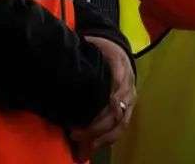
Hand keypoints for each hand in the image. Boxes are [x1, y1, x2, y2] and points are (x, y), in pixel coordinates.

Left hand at [69, 37, 136, 159]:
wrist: (119, 48)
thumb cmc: (102, 49)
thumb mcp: (93, 47)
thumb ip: (83, 58)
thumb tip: (64, 69)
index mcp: (120, 70)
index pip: (113, 93)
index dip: (99, 110)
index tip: (79, 119)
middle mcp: (128, 86)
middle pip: (116, 112)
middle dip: (97, 128)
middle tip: (75, 135)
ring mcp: (131, 97)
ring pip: (122, 122)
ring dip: (105, 137)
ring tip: (87, 147)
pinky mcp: (130, 105)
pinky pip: (123, 124)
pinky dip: (111, 137)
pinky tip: (98, 144)